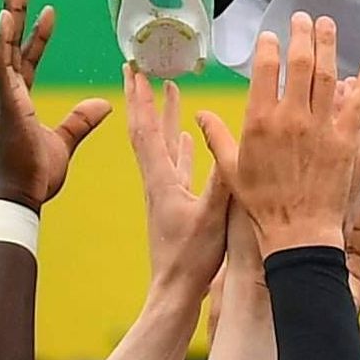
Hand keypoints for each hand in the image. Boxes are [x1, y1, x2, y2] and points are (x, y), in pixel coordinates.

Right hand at [0, 0, 114, 209]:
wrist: (21, 199)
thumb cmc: (34, 176)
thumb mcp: (63, 143)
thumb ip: (80, 120)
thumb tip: (103, 103)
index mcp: (18, 101)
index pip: (27, 59)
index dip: (36, 36)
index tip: (49, 11)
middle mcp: (7, 94)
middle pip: (11, 43)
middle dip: (14, 9)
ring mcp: (4, 98)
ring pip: (4, 46)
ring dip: (9, 13)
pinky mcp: (6, 105)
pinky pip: (2, 67)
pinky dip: (3, 42)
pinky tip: (7, 18)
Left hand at [123, 75, 229, 298]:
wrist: (175, 291)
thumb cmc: (192, 258)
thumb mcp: (212, 215)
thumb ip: (220, 180)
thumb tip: (226, 143)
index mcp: (162, 178)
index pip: (146, 128)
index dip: (139, 98)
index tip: (132, 69)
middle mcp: (160, 179)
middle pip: (148, 129)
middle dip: (144, 97)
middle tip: (140, 68)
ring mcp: (168, 191)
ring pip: (164, 143)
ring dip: (164, 115)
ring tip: (168, 89)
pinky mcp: (178, 203)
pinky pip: (179, 164)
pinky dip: (182, 145)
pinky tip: (190, 138)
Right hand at [198, 13, 359, 254]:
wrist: (297, 232)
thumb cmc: (261, 204)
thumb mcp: (232, 169)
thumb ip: (218, 136)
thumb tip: (201, 113)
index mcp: (261, 120)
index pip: (265, 69)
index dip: (269, 46)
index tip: (271, 35)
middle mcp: (292, 117)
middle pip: (299, 63)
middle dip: (302, 34)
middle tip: (303, 19)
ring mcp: (322, 127)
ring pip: (327, 75)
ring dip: (328, 46)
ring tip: (327, 25)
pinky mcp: (346, 140)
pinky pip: (358, 104)